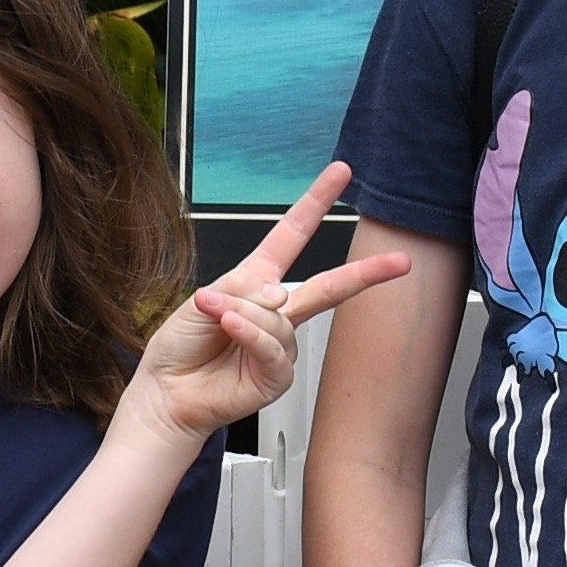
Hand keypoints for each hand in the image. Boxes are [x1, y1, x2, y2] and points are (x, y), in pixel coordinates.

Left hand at [126, 165, 412, 437]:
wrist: (167, 393)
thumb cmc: (180, 346)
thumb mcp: (205, 299)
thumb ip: (242, 288)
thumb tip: (280, 294)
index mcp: (257, 281)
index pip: (292, 235)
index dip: (316, 202)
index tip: (341, 173)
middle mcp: (276, 312)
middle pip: (328, 286)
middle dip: (366, 273)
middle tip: (399, 261)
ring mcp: (281, 345)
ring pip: (278, 317)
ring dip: (241, 312)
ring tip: (216, 316)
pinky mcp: (276, 375)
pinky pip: (272, 347)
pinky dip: (249, 333)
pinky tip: (230, 327)